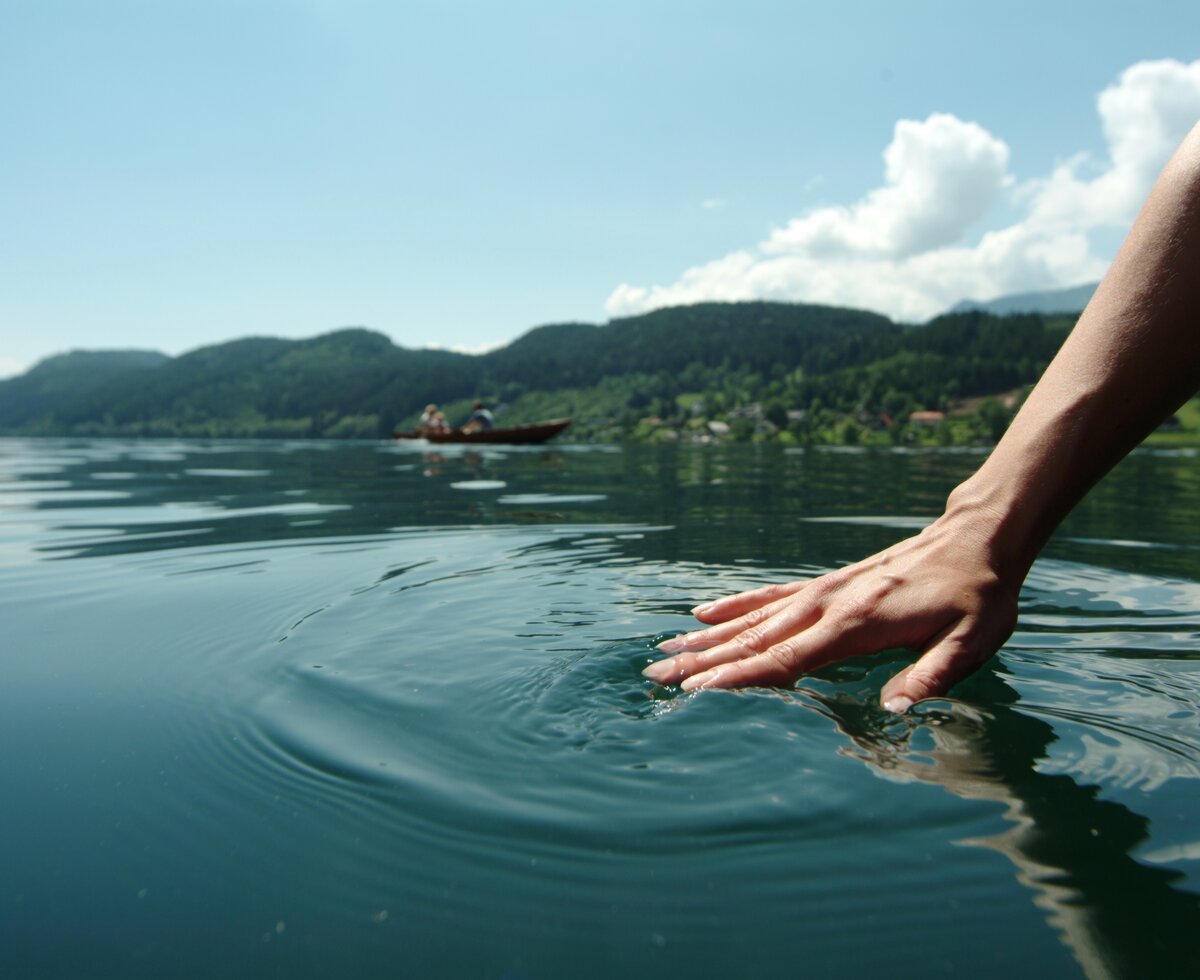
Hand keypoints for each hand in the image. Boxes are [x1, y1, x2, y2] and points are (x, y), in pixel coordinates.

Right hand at [642, 513, 1021, 711]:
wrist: (975, 538)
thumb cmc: (977, 596)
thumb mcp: (970, 643)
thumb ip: (931, 677)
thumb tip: (893, 711)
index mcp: (856, 625)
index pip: (785, 660)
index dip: (738, 679)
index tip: (696, 693)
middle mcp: (827, 604)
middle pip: (753, 638)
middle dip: (703, 661)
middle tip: (656, 675)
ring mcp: (822, 590)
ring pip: (753, 617)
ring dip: (707, 636)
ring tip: (667, 648)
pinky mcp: (827, 583)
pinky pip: (770, 595)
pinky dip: (735, 604)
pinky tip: (707, 610)